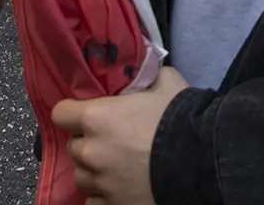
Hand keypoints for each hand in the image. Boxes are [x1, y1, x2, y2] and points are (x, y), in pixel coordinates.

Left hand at [54, 68, 190, 204]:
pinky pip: (94, 201)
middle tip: (110, 140)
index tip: (86, 113)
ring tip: (116, 167)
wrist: (203, 160)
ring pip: (82, 177)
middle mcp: (90, 152)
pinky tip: (119, 187)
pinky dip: (103, 195)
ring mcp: (100, 184)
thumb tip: (139, 72)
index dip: (72, 112)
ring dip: (94, 171)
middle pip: (73, 147)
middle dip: (88, 142)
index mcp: (96, 117)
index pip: (60, 113)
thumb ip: (142, 78)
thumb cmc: (181, 117)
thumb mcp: (163, 82)